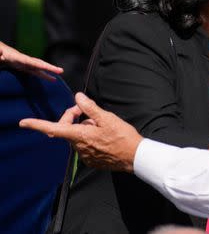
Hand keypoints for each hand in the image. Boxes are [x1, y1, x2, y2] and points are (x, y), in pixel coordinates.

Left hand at [0, 41, 62, 80]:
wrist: (2, 52)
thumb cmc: (0, 52)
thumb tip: (0, 54)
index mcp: (17, 58)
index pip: (31, 62)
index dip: (40, 65)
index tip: (48, 67)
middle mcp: (25, 60)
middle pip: (39, 64)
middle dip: (50, 67)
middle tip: (61, 71)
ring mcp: (26, 64)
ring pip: (40, 68)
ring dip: (50, 71)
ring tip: (60, 74)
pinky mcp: (25, 68)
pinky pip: (37, 72)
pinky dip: (45, 75)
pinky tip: (51, 79)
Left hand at [19, 92, 142, 172]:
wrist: (135, 157)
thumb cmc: (122, 137)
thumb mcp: (107, 118)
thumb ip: (90, 108)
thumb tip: (78, 97)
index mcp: (80, 135)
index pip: (53, 128)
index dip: (37, 124)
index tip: (23, 122)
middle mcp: (79, 147)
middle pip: (67, 128)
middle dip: (74, 117)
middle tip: (87, 110)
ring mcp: (84, 155)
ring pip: (77, 136)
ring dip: (85, 127)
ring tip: (102, 125)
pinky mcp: (91, 160)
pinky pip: (85, 145)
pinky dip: (91, 137)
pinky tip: (104, 136)